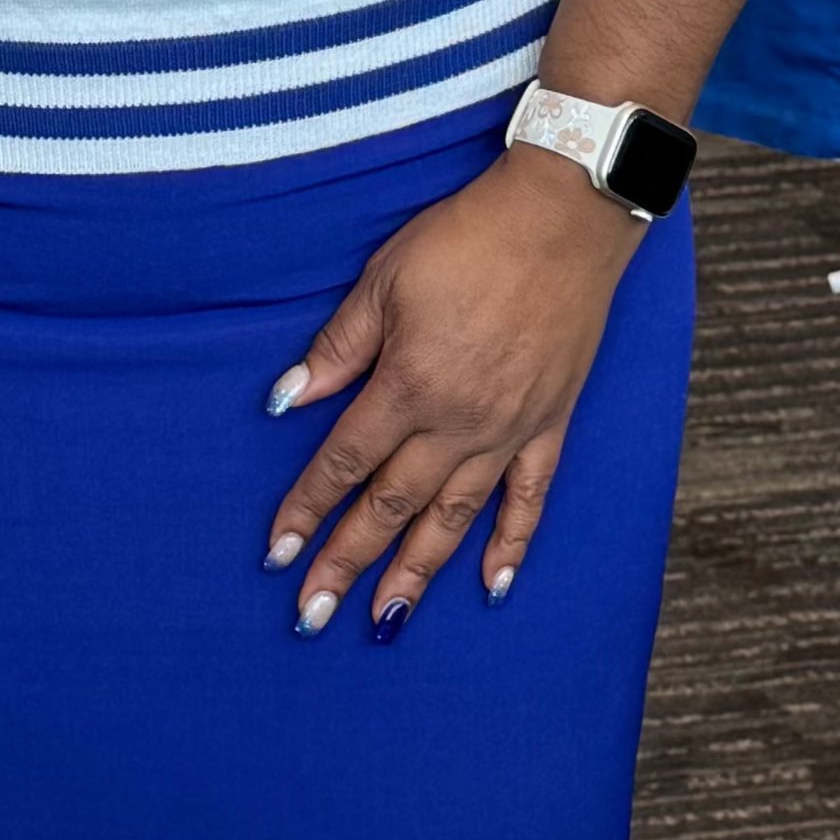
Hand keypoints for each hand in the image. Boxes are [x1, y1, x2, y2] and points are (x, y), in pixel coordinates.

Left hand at [260, 146, 641, 637]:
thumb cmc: (467, 237)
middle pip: (391, 506)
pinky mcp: (549, 423)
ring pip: (453, 518)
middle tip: (311, 614)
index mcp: (408, 383)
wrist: (564, 216)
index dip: (305, 509)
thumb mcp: (384, 279)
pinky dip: (510, 545)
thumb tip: (284, 400)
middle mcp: (457, 421)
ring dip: (416, 573)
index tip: (275, 553)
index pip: (343, 462)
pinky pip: (529, 498)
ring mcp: (508, 429)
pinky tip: (491, 586)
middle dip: (347, 563)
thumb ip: (338, 348)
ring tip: (384, 622)